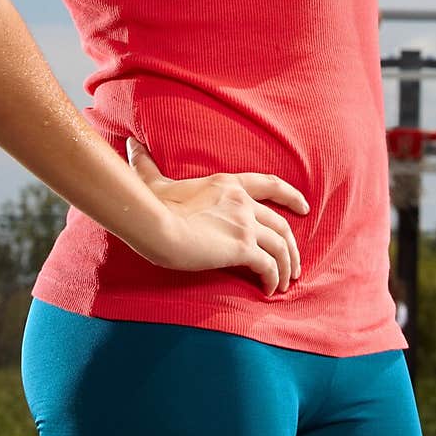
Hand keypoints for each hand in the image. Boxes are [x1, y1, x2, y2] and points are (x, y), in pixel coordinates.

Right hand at [126, 136, 309, 295]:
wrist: (156, 224)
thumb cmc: (152, 204)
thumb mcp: (154, 180)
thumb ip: (147, 164)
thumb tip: (131, 144)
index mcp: (228, 184)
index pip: (270, 185)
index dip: (291, 196)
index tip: (304, 207)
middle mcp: (243, 202)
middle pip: (281, 224)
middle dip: (292, 246)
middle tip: (295, 264)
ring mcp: (245, 224)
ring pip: (281, 247)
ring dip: (287, 267)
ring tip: (286, 283)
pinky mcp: (242, 248)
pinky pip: (269, 266)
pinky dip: (274, 279)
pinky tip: (269, 290)